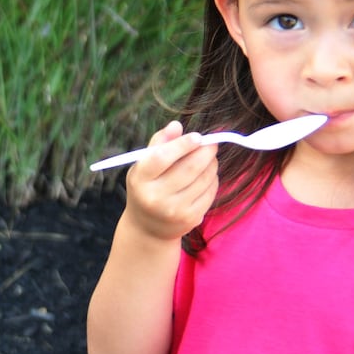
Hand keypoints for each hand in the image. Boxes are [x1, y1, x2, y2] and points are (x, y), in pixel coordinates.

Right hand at [119, 120, 218, 243]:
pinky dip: (213, 179)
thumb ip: (159, 143)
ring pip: (204, 179)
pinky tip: (207, 176)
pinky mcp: (191, 218)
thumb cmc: (147, 187)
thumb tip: (177, 125)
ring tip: (209, 158)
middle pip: (189, 168)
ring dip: (212, 164)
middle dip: (206, 151)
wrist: (148, 228)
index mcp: (140, 179)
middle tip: (212, 143)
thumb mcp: (143, 166)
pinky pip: (210, 192)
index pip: (162, 157)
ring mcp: (174, 210)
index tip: (197, 136)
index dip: (182, 144)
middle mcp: (155, 197)